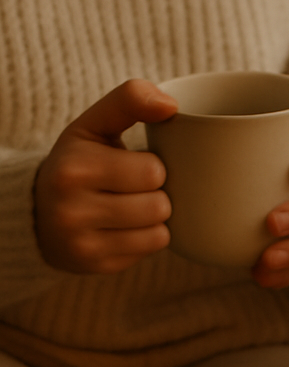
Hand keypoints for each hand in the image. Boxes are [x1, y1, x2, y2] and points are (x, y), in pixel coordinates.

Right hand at [34, 80, 176, 273]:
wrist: (38, 212)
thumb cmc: (80, 163)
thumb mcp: (95, 126)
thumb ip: (130, 101)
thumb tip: (171, 105)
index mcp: (75, 168)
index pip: (154, 171)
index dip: (153, 167)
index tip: (132, 166)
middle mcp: (72, 209)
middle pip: (160, 205)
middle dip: (156, 194)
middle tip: (133, 190)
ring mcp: (83, 243)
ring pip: (159, 232)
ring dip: (155, 219)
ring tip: (131, 208)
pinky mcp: (96, 266)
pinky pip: (151, 251)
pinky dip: (147, 238)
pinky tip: (125, 228)